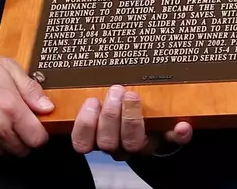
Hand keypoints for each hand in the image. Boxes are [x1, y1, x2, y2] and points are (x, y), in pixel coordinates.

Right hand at [0, 50, 52, 156]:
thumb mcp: (9, 68)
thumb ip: (31, 89)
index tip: (37, 127)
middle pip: (21, 150)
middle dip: (24, 139)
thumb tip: (47, 106)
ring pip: (3, 152)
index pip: (37, 139)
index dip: (40, 134)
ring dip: (6, 141)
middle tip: (19, 124)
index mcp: (10, 107)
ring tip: (0, 121)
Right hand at [70, 85, 192, 158]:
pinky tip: (182, 124)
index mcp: (97, 137)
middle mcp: (118, 145)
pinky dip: (178, 134)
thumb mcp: (93, 101)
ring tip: (133, 95)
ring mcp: (141, 144)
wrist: (147, 120)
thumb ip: (79, 96)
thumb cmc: (114, 105)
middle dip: (110, 116)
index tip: (91, 101)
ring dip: (132, 119)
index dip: (85, 125)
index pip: (84, 143)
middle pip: (108, 142)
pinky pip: (172, 142)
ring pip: (132, 144)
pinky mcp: (164, 140)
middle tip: (115, 91)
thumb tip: (54, 96)